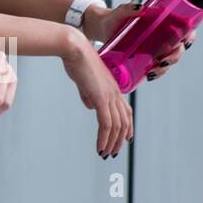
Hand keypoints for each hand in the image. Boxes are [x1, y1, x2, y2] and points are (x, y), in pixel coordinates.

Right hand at [61, 34, 133, 157]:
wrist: (74, 48)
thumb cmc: (76, 60)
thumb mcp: (84, 81)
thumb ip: (89, 94)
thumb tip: (90, 106)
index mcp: (113, 87)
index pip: (126, 111)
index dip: (128, 127)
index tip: (126, 139)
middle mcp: (115, 92)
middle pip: (124, 122)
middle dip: (119, 140)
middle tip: (112, 152)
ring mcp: (109, 95)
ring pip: (117, 126)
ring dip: (112, 142)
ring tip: (105, 153)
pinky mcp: (101, 98)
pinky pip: (106, 124)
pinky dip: (104, 138)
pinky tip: (100, 147)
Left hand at [86, 2, 196, 80]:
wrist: (102, 27)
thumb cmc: (115, 17)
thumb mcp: (122, 11)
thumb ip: (129, 8)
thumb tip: (140, 8)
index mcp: (163, 23)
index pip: (185, 30)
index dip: (190, 36)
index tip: (185, 42)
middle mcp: (162, 37)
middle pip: (178, 48)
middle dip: (175, 57)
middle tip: (163, 60)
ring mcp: (155, 49)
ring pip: (169, 60)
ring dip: (165, 68)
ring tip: (153, 71)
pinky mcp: (146, 58)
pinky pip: (156, 68)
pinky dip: (156, 73)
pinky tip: (149, 75)